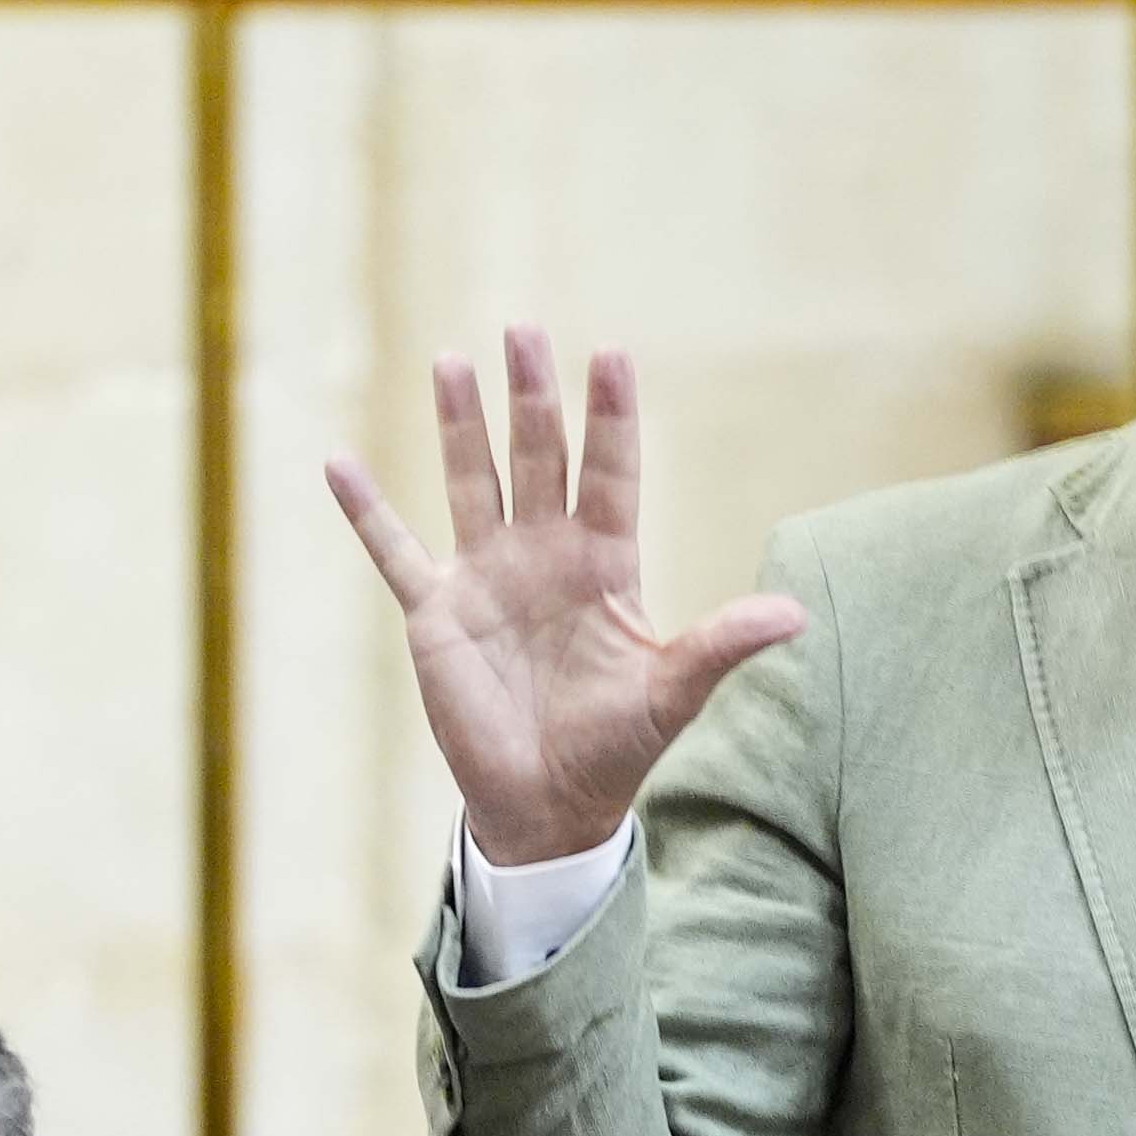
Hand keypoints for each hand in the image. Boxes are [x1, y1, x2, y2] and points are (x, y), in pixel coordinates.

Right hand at [324, 327, 805, 865]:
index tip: (612, 354)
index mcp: (604, 565)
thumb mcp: (672, 694)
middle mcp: (543, 555)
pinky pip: (395, 551)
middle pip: (539, 456)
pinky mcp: (436, 613)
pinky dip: (366, 511)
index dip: (610, 417)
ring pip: (471, 481)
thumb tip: (796, 615)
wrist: (548, 805)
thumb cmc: (616, 748)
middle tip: (525, 330)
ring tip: (452, 360)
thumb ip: (722, 645)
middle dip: (532, 395)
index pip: (610, 473)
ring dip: (460, 425)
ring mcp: (486, 577)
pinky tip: (338, 464)